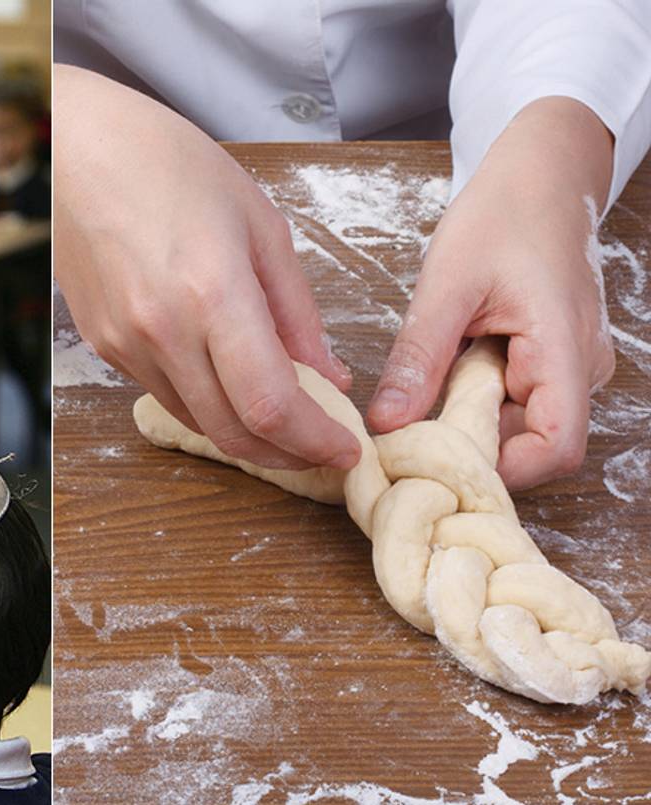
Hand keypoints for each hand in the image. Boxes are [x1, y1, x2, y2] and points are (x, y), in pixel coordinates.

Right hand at [54, 65, 357, 469]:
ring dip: (248, 436)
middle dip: (287, 455)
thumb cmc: (170, 165)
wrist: (77, 150)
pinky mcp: (104, 346)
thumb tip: (328, 374)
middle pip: (232, 433)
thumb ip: (296, 310)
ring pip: (197, 423)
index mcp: (211, 293)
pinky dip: (208, 406)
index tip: (345, 449)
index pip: (269, 404)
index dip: (315, 441)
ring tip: (286, 419)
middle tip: (321, 449)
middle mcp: (162, 331)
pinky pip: (166, 395)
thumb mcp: (260, 225)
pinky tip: (231, 384)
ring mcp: (126, 344)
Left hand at [368, 98, 614, 489]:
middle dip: (471, 447)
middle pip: (532, 443)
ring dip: (469, 421)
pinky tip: (443, 376)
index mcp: (563, 348)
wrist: (539, 177)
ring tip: (422, 394)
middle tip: (408, 432)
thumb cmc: (502, 216)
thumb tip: (386, 423)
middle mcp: (579, 367)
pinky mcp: (550, 360)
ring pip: (519, 424)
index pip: (555, 448)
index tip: (436, 462)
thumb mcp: (447, 284)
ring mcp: (568, 365)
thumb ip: (419, 357)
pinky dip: (476, 400)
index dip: (501, 470)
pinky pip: (515, 400)